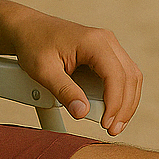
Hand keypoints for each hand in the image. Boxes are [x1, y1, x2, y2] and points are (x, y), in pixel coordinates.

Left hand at [6, 9, 141, 136]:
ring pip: (131, 76)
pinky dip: (122, 94)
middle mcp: (106, 40)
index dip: (115, 103)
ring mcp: (108, 45)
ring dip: (127, 102)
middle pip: (129, 77)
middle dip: (124, 107)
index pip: (116, 75)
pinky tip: (114, 111)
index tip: (106, 123)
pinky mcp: (105, 52)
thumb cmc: (33, 45)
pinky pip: (122, 74)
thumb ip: (64, 91)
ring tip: (115, 124)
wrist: (27, 28)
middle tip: (113, 130)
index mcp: (94, 41)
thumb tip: (82, 113)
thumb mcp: (43, 70)